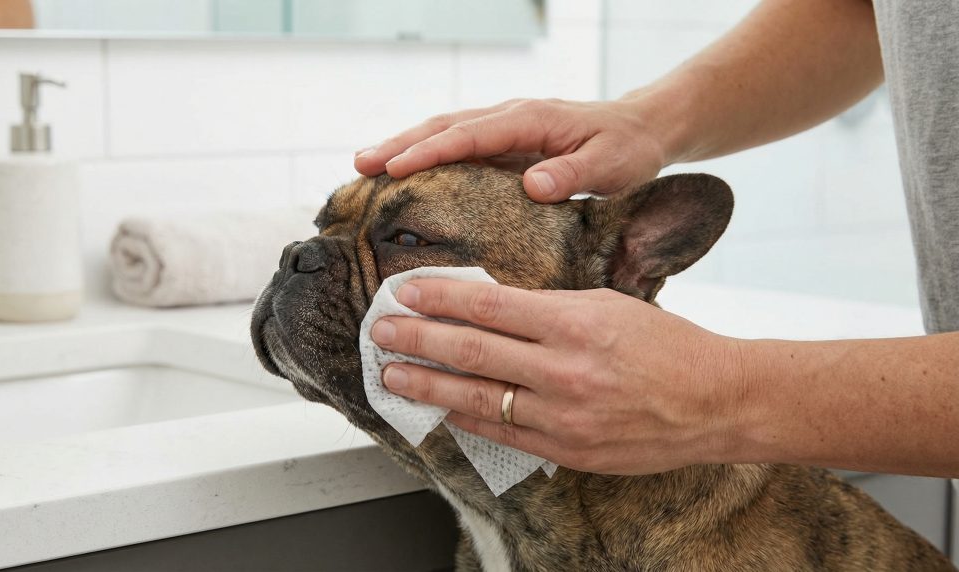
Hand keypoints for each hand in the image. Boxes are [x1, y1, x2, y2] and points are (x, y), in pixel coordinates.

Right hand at [354, 98, 670, 202]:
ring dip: (405, 145)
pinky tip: (404, 171)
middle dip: (401, 144)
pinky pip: (457, 144)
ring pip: (445, 131)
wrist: (640, 130)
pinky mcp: (504, 141)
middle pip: (444, 126)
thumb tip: (533, 186)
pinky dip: (426, 153)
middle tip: (360, 164)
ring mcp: (504, 127)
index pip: (470, 135)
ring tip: (366, 165)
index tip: (396, 168)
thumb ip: (572, 174)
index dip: (431, 152)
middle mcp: (509, 117)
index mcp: (529, 120)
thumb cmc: (626, 149)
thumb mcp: (609, 165)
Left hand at [369, 279, 746, 474]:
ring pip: (477, 397)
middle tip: (381, 331)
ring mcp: (564, 416)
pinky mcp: (568, 451)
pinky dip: (465, 418)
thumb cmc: (665, 346)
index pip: (488, 306)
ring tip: (392, 374)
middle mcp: (564, 370)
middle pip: (471, 351)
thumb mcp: (608, 305)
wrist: (715, 401)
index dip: (439, 298)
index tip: (406, 291)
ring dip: (427, 384)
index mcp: (575, 322)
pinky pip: (502, 433)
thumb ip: (547, 308)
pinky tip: (439, 407)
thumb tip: (487, 309)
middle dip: (417, 339)